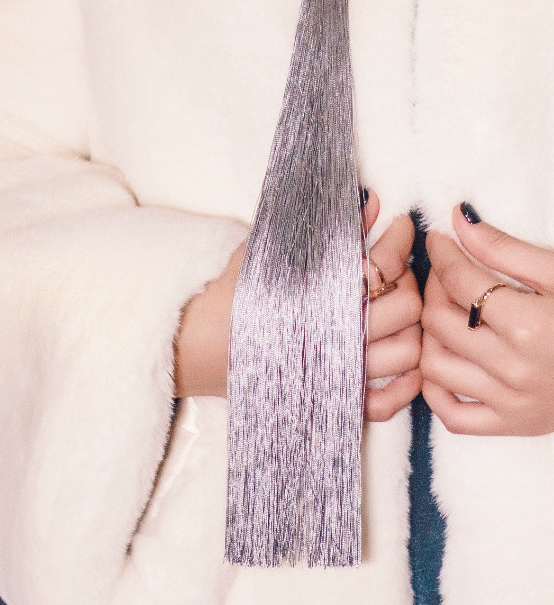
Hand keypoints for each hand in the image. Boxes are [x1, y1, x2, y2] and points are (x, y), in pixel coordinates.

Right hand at [174, 192, 421, 413]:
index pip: (384, 264)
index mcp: (320, 296)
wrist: (193, 342)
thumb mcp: (275, 250)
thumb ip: (326, 228)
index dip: (399, 238)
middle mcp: (335, 338)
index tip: (398, 224)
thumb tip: (369, 200)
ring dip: (411, 327)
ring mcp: (337, 374)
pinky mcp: (332, 402)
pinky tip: (400, 357)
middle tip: (394, 263)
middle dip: (408, 279)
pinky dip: (404, 384)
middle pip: (406, 307)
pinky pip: (387, 404)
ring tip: (396, 304)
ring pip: (408, 353)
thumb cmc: (232, 293)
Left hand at [421, 203, 553, 435]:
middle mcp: (515, 369)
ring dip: (430, 336)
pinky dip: (437, 389)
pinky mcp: (513, 425)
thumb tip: (457, 220)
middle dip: (434, 288)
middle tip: (445, 273)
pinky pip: (453, 417)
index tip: (438, 240)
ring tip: (447, 314)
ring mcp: (512, 403)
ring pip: (435, 367)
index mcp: (529, 326)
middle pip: (439, 322)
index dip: (441, 254)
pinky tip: (449, 361)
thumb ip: (505, 248)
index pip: (458, 282)